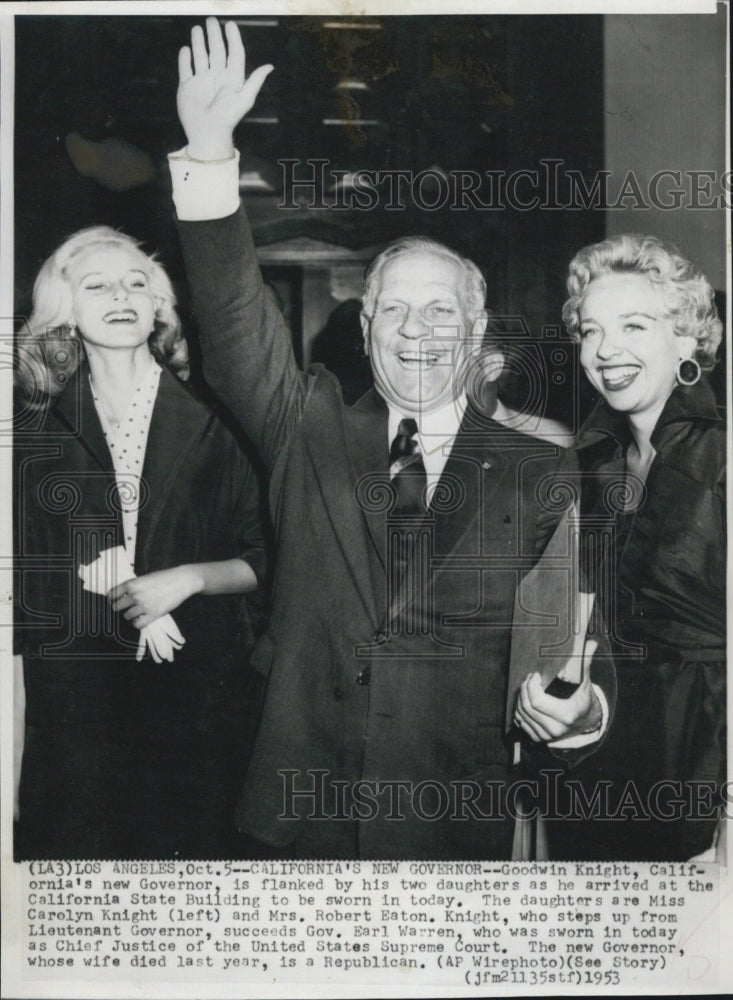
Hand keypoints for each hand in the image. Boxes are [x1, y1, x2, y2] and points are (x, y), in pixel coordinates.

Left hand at [108, 565, 200, 629]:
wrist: (182, 581)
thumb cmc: (165, 577)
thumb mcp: (145, 578)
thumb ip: (134, 586)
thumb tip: (125, 594)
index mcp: (132, 584)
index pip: (112, 594)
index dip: (111, 599)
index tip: (113, 601)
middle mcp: (135, 595)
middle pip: (116, 607)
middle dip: (120, 607)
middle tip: (125, 607)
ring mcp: (144, 606)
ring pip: (127, 616)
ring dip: (130, 615)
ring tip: (137, 612)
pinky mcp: (153, 614)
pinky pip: (138, 624)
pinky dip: (137, 623)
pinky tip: (141, 619)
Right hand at [177, 17, 272, 159]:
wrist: (207, 133)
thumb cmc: (228, 118)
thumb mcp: (244, 98)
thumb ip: (255, 81)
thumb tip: (270, 66)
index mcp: (232, 79)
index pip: (234, 54)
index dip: (233, 39)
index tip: (230, 24)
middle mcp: (217, 78)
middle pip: (216, 51)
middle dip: (214, 36)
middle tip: (211, 20)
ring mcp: (202, 82)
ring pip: (200, 57)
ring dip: (199, 43)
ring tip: (198, 28)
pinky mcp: (187, 87)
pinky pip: (185, 69)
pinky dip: (185, 59)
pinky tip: (186, 49)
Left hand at [514, 640, 601, 742]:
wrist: (586, 721)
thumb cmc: (583, 698)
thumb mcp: (585, 682)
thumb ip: (585, 662)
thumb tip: (591, 644)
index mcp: (566, 716)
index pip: (537, 701)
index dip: (532, 686)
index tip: (536, 675)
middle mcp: (556, 729)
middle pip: (527, 706)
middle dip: (525, 689)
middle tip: (529, 678)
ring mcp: (546, 736)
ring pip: (522, 714)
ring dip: (521, 697)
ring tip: (527, 686)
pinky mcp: (539, 738)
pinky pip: (521, 722)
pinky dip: (519, 709)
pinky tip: (525, 699)